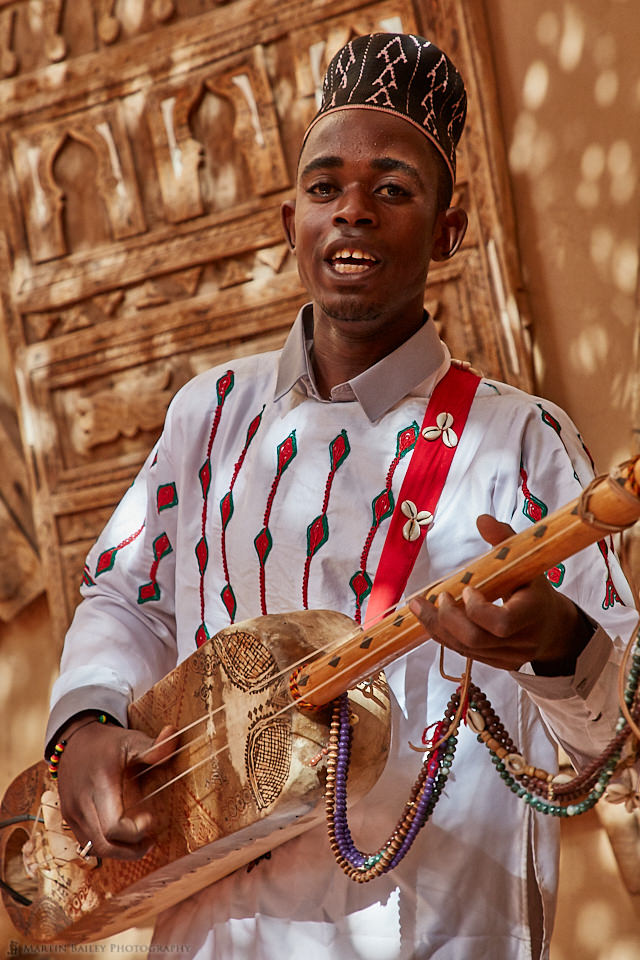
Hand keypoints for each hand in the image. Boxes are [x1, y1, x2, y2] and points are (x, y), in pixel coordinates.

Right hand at [57, 715, 174, 859]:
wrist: (75, 741)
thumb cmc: (108, 743)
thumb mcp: (132, 740)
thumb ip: (154, 746)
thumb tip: (173, 734)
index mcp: (100, 785)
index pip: (113, 827)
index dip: (135, 832)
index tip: (151, 819)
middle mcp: (82, 803)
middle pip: (104, 845)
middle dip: (130, 850)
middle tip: (150, 841)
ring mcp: (72, 813)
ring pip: (94, 848)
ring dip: (118, 851)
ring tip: (140, 841)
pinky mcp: (69, 818)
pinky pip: (87, 843)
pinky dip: (106, 846)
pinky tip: (122, 838)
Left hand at [409, 514, 592, 673]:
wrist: (551, 625)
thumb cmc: (533, 587)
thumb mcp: (525, 559)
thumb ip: (504, 538)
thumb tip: (481, 519)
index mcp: (533, 612)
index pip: (502, 623)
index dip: (477, 609)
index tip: (467, 589)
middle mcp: (522, 640)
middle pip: (476, 640)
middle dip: (448, 618)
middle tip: (438, 597)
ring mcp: (508, 657)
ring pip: (465, 649)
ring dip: (437, 626)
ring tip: (420, 604)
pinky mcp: (495, 663)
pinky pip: (462, 653)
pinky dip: (442, 635)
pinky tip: (430, 617)